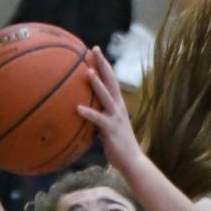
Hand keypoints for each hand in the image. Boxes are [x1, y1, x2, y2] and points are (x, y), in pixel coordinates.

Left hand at [77, 46, 140, 172]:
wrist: (132, 162)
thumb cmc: (119, 146)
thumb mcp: (108, 127)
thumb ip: (99, 117)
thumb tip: (85, 113)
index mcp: (118, 105)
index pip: (111, 80)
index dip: (104, 65)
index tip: (96, 51)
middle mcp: (118, 107)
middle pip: (111, 81)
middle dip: (102, 64)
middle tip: (94, 49)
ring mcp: (115, 117)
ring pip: (106, 96)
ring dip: (97, 83)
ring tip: (87, 71)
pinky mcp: (111, 130)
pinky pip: (98, 119)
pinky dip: (88, 113)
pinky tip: (77, 108)